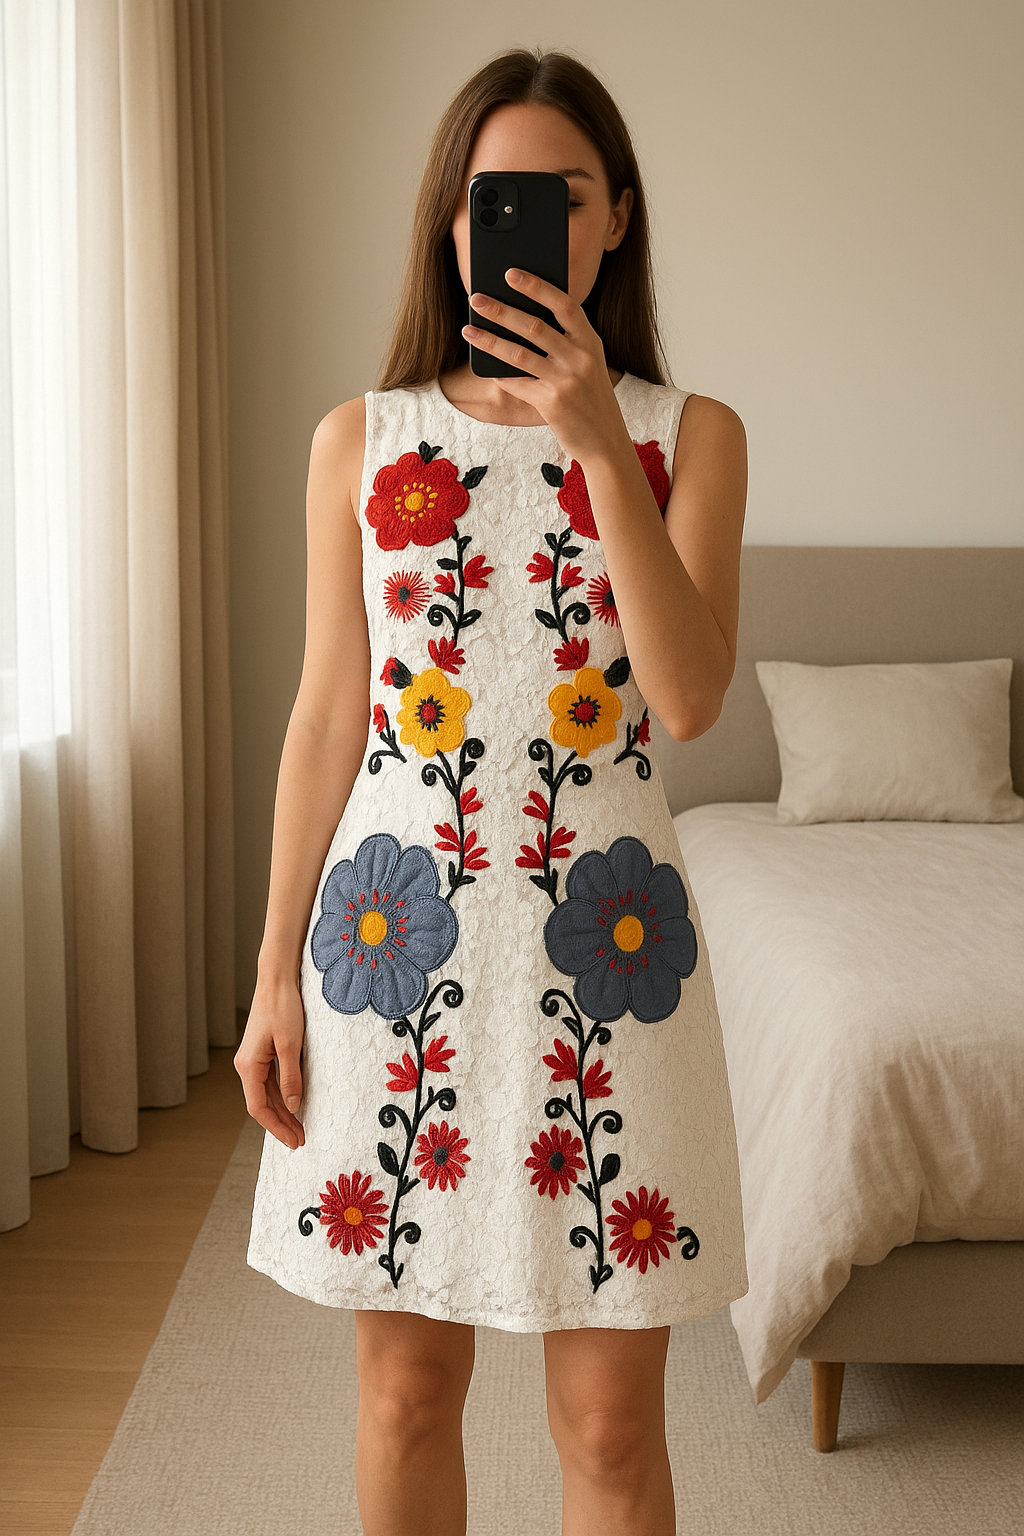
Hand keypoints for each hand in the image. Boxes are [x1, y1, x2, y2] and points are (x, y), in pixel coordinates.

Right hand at [234, 976, 306, 1149]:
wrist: (276, 980)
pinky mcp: (261, 1053)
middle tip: (301, 1141)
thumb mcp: (290, 1044)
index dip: (276, 1127)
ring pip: (265, 1096)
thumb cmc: (282, 1008)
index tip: (294, 1140)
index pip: (258, 1108)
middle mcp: (246, 1066)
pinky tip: (292, 1106)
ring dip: (282, 1113)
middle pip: (262, 1105)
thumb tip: (293, 1107)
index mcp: (248, 1066)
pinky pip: (269, 1083)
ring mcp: (252, 1060)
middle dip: (281, 1124)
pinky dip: (280, 1098)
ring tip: (299, 1129)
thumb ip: (291, 1077)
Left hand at [462, 269, 632, 464]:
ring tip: (468, 329)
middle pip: (534, 326)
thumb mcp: (588, 365)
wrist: (605, 442)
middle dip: (502, 310)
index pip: (564, 304)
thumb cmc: (590, 398)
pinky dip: (499, 375)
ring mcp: (566, 381)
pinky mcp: (552, 404)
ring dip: (490, 340)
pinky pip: (518, 383)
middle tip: (477, 298)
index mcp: (591, 341)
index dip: (537, 287)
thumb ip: (565, 343)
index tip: (511, 274)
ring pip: (520, 354)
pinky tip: (483, 367)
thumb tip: (519, 321)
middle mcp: (581, 358)